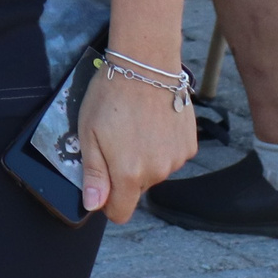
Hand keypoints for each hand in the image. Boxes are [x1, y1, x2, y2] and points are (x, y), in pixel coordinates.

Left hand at [75, 55, 197, 221]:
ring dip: (144, 158)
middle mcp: (157, 173)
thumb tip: (93, 206)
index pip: (120, 212)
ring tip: (134, 126)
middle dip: (124, 173)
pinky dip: (161, 146)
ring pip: (154, 172)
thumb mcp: (88, 133)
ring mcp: (176, 160)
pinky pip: (170, 157)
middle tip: (114, 140)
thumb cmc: (110, 97)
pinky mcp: (189, 146)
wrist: (146, 65)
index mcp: (129, 174)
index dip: (106, 201)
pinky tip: (153, 123)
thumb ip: (93, 174)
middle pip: (136, 190)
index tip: (101, 181)